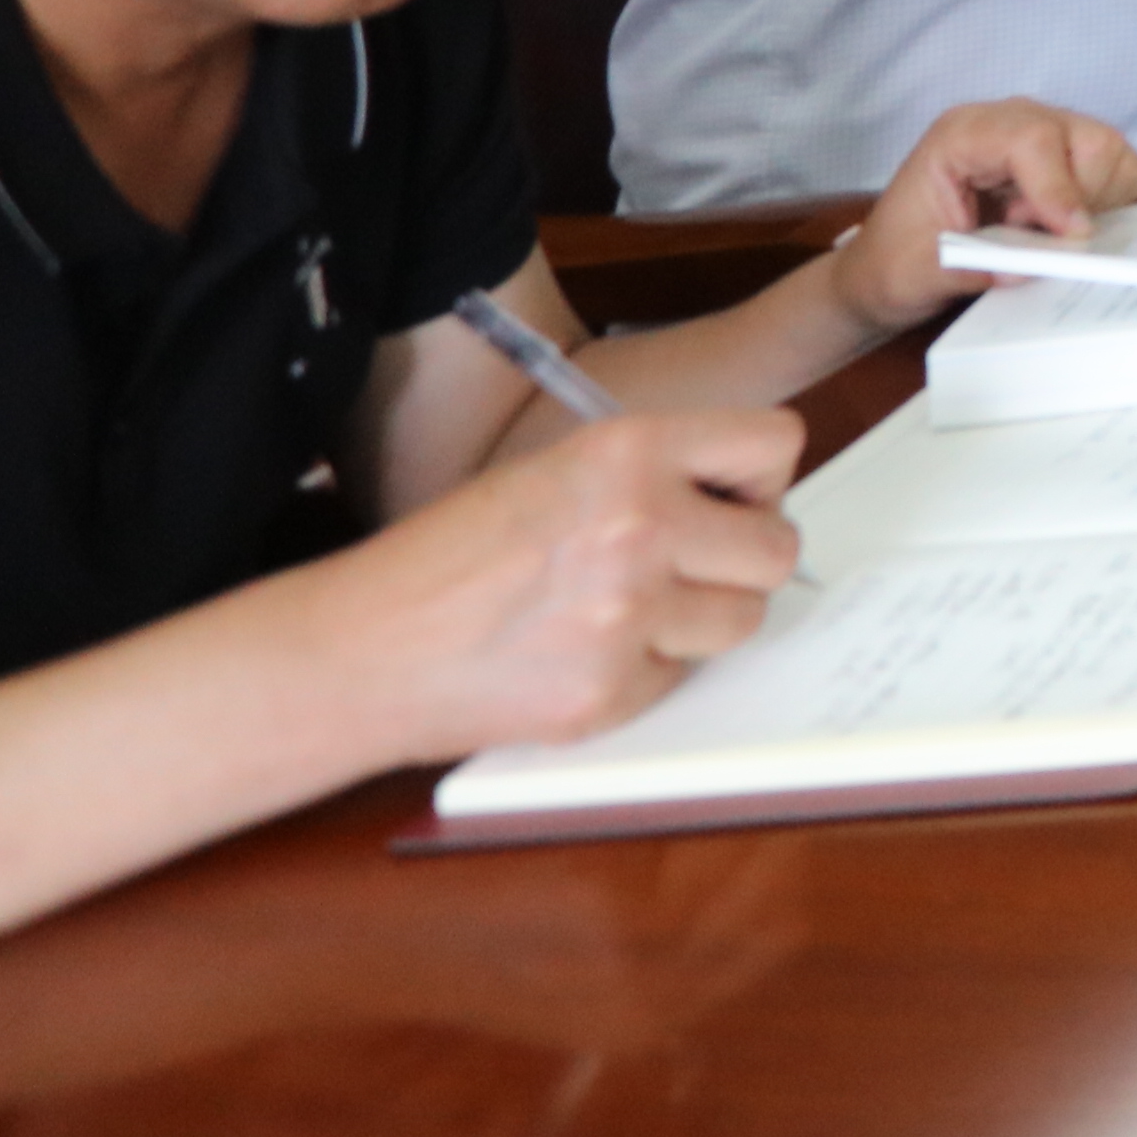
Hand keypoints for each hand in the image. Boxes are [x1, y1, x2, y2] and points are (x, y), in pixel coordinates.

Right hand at [322, 405, 807, 760]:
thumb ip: (651, 474)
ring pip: (742, 620)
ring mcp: (628, 615)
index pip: (774, 444)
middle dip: (740, 561)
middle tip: (689, 568)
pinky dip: (645, 674)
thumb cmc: (446, 557)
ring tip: (629, 614)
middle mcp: (640, 525)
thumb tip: (741, 499)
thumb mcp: (552, 472)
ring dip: (701, 621)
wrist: (358, 649)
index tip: (730, 502)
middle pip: (777, 548)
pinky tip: (581, 658)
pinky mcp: (609, 692)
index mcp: (626, 451)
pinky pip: (680, 679)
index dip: (758, 479)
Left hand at [815, 96, 1136, 339]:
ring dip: (1094, 202)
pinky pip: (1113, 170)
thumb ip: (975, 266)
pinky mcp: (1062, 162)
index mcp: (962, 135)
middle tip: (1044, 239)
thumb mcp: (920, 274)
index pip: (1032, 138)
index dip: (1058, 186)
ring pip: (1108, 150)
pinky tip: (1059, 229)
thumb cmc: (892, 267)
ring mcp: (1040, 138)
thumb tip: (1037, 266)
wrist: (886, 274)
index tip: (1070, 238)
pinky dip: (1104, 205)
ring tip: (1044, 233)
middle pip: (1085, 137)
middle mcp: (1008, 123)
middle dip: (1082, 196)